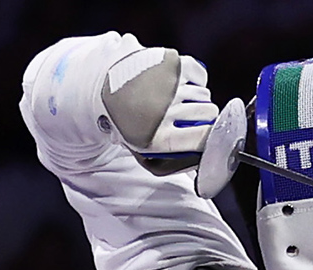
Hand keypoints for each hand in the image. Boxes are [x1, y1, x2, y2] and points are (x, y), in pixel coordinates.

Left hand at [100, 47, 217, 173]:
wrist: (99, 90)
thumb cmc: (130, 126)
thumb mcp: (146, 153)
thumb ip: (176, 164)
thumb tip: (207, 156)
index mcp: (155, 137)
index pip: (204, 138)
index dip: (213, 136)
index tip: (212, 135)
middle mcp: (162, 110)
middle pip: (208, 112)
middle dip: (208, 116)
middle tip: (194, 115)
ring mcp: (166, 84)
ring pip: (204, 94)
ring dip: (199, 99)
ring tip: (180, 99)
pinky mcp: (168, 62)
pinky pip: (200, 74)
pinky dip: (197, 79)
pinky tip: (184, 83)